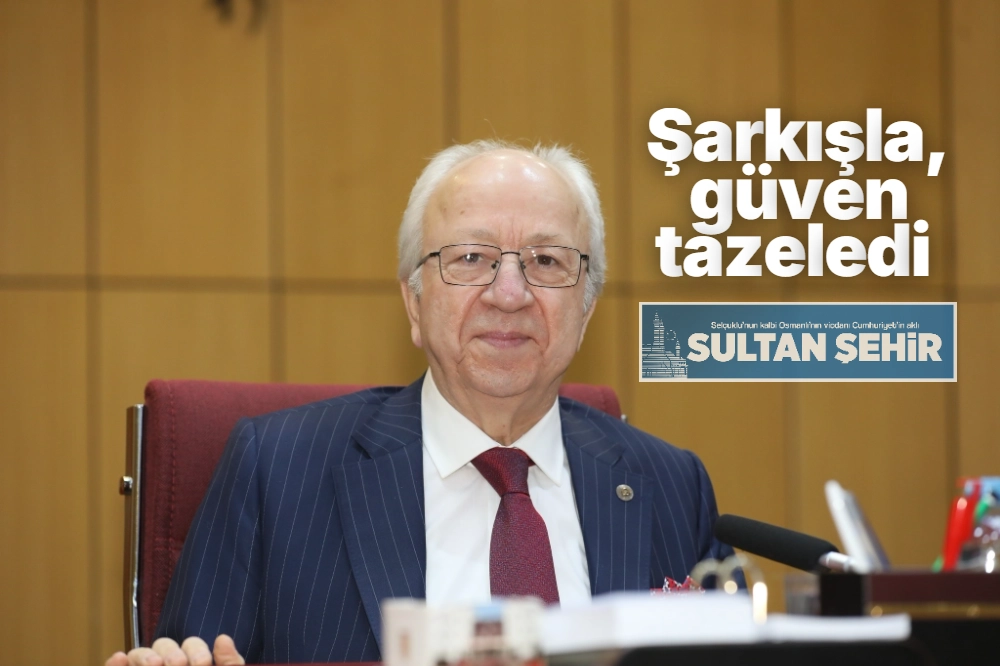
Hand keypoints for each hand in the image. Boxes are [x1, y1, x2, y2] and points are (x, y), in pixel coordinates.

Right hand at [105, 634, 244, 665]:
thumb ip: (230, 664)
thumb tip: (222, 638)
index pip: (192, 648)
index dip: (196, 652)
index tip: (203, 665)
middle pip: (165, 646)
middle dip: (172, 655)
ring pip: (141, 654)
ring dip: (146, 656)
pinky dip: (115, 663)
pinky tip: (118, 658)